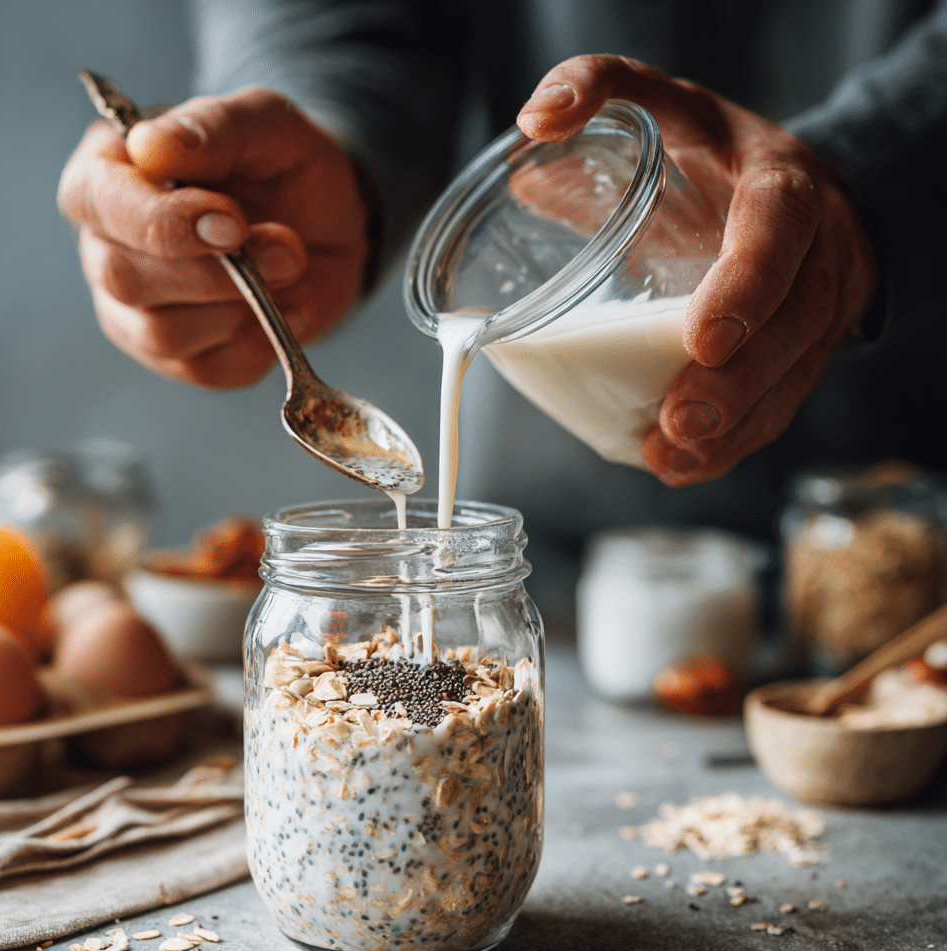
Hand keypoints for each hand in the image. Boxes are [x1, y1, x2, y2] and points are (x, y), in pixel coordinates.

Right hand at [58, 88, 368, 388]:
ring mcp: (137, 311)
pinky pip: (208, 370)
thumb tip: (151, 147)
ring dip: (244, 307)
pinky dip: (261, 343)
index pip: (94, 203)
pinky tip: (291, 307)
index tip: (231, 222)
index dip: (160, 222)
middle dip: (216, 273)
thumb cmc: (282, 167)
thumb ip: (213, 127)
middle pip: (124, 278)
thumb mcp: (266, 124)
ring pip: (164, 335)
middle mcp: (108, 246)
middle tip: (287, 250)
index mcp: (109, 172)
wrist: (329, 226)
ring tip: (293, 270)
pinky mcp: (180, 359)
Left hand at [517, 56, 878, 485]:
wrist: (788, 193)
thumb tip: (533, 121)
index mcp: (780, 187)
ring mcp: (814, 311)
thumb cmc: (712, 155)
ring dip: (732, 429)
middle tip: (678, 420)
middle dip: (738, 383)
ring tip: (669, 456)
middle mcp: (813, 253)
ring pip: (791, 380)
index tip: (700, 340)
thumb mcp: (666, 104)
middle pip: (795, 324)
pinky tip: (680, 464)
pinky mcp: (799, 356)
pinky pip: (779, 408)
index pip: (778, 233)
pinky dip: (732, 445)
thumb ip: (602, 89)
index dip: (747, 287)